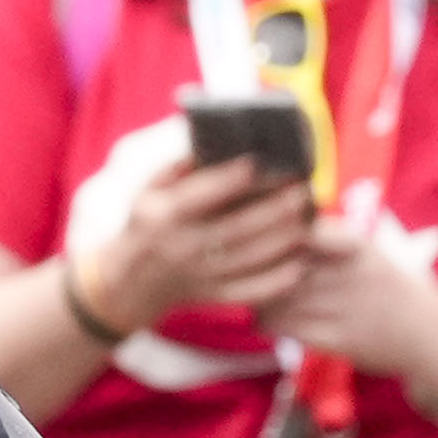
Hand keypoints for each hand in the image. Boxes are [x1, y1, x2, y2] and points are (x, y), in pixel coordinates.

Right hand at [68, 134, 319, 335]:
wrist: (127, 284)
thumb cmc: (144, 225)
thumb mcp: (147, 191)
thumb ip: (176, 167)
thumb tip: (210, 142)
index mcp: (164, 215)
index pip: (201, 195)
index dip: (230, 179)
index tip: (259, 161)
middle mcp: (183, 246)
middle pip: (238, 227)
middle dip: (275, 208)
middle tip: (303, 189)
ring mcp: (200, 275)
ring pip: (252, 258)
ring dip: (286, 238)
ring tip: (309, 217)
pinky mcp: (214, 296)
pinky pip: (253, 291)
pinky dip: (280, 278)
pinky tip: (301, 260)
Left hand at [257, 193, 437, 386]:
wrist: (434, 337)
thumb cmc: (395, 291)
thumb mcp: (369, 254)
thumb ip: (329, 239)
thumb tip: (279, 220)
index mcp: (355, 245)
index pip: (300, 228)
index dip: (268, 229)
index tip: (249, 230)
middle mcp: (348, 272)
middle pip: (282, 261)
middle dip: (255, 264)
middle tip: (237, 265)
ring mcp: (345, 306)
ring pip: (278, 294)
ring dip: (256, 295)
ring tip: (247, 294)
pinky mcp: (340, 339)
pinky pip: (288, 327)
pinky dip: (268, 322)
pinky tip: (262, 320)